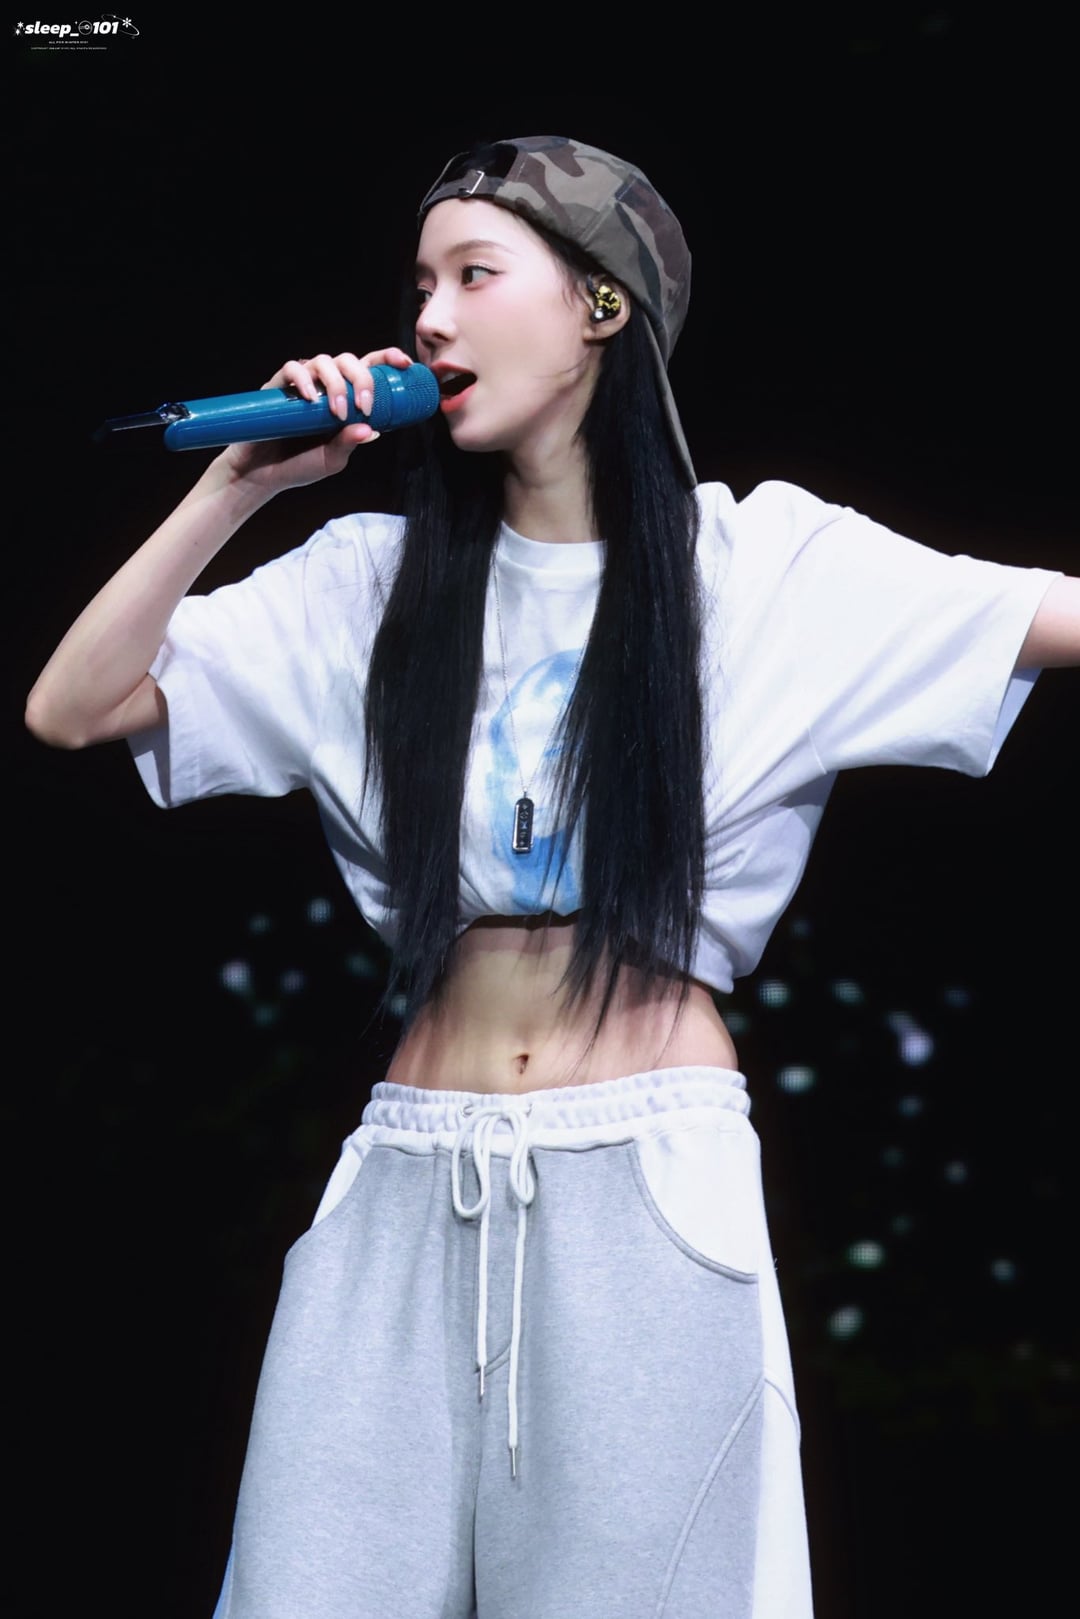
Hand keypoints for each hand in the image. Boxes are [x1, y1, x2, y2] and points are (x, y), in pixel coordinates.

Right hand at [218, 347, 414, 490]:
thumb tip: (370, 430)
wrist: (262, 475)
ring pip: (323, 360)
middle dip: (362, 379)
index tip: (405, 364)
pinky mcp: (278, 387)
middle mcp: (325, 386)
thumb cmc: (300, 466)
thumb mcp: (332, 460)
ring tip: (336, 412)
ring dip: (337, 384)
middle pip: (348, 360)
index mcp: (345, 398)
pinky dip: (303, 379)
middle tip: (363, 407)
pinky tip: (310, 398)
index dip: (387, 359)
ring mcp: (302, 384)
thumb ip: (349, 444)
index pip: (368, 369)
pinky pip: (292, 369)